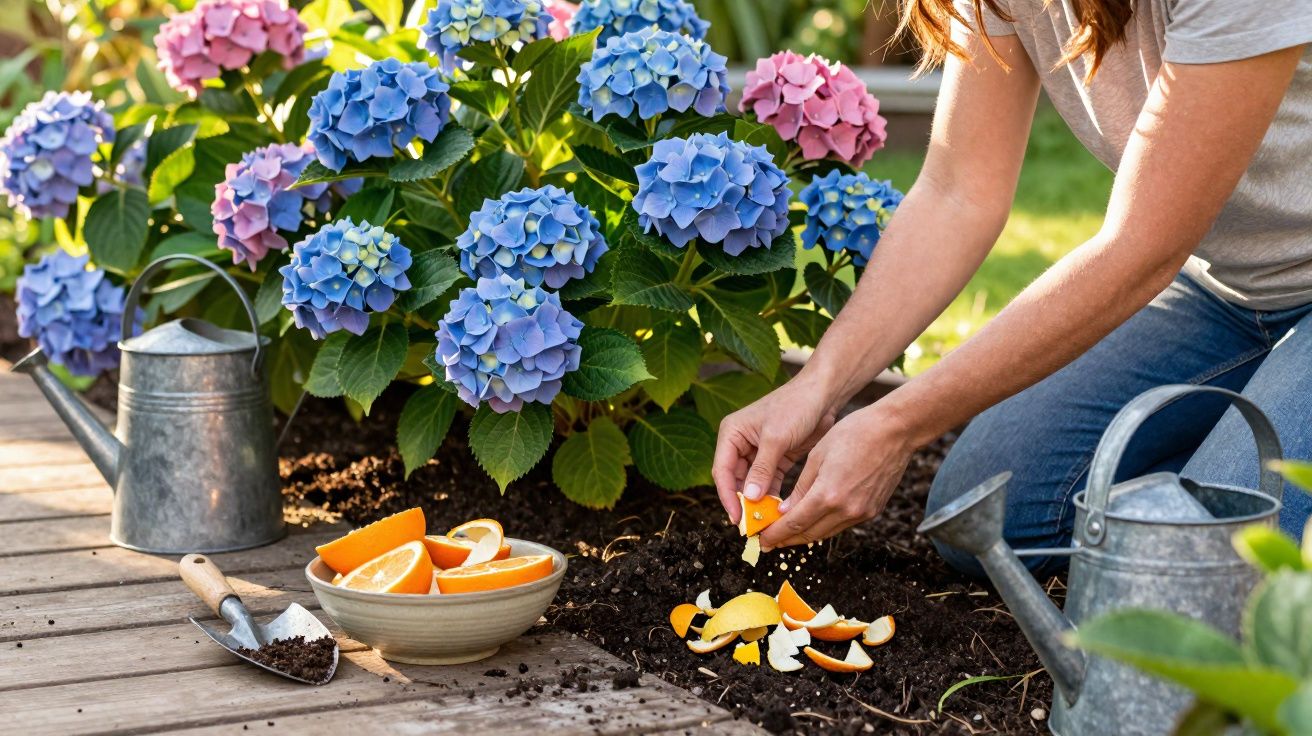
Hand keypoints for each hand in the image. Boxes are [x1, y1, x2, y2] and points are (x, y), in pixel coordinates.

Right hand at [712, 374, 838, 523]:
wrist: (822, 394)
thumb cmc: (795, 406)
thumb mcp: (776, 438)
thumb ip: (761, 469)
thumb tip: (749, 498)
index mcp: (731, 433)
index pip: (722, 470)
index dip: (727, 496)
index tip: (737, 518)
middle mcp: (740, 443)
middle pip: (734, 480)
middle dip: (742, 502)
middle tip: (751, 526)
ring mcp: (758, 452)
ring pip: (752, 484)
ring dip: (757, 502)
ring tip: (765, 523)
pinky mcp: (776, 458)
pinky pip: (769, 482)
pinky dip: (772, 496)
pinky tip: (778, 511)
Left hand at [758, 403, 913, 550]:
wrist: (894, 430)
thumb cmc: (854, 434)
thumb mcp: (817, 456)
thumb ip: (800, 488)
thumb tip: (785, 511)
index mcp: (828, 494)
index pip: (795, 524)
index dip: (775, 535)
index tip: (762, 539)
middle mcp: (846, 510)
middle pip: (810, 534)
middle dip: (787, 540)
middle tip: (770, 541)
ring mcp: (862, 513)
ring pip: (826, 533)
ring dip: (806, 535)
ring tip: (788, 533)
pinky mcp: (873, 511)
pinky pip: (842, 525)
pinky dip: (824, 526)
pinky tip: (813, 520)